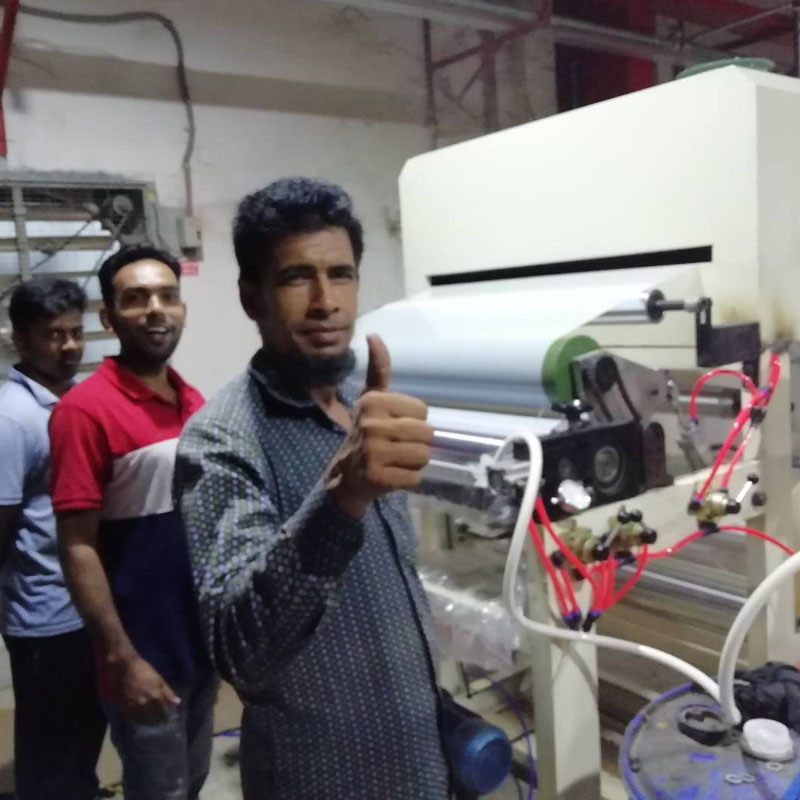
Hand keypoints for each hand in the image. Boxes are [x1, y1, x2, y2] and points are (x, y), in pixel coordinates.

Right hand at [109, 653, 180, 722]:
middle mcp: (145, 704)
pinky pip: (131, 718)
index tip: (166, 718)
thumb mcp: (159, 680)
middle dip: (156, 721)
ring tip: (149, 721)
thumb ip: (168, 693)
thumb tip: (177, 703)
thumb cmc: (145, 671)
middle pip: (152, 719)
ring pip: (141, 720)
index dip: (165, 716)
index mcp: (156, 697)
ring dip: (146, 722)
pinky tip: (138, 718)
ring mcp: (133, 707)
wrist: (125, 667)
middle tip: (158, 721)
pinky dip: (135, 719)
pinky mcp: (123, 707)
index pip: (163, 713)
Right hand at [327, 334, 432, 517]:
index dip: (414, 421)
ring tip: (395, 461)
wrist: (345, 476)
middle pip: (427, 434)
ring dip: (414, 462)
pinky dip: (408, 480)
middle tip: (396, 447)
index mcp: (373, 401)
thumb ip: (378, 369)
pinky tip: (392, 476)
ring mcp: (373, 452)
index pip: (423, 411)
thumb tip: (374, 335)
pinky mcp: (377, 477)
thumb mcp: (371, 398)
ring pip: (424, 456)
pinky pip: (415, 478)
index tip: (394, 426)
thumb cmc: (366, 432)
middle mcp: (371, 424)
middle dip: (417, 443)